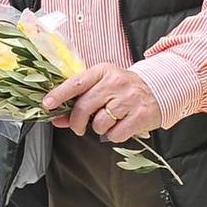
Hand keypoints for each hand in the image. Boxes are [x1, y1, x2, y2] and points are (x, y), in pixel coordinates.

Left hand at [42, 63, 162, 141]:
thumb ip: (79, 101)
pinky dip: (114, 135)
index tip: (47, 104)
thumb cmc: (125, 89)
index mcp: (103, 71)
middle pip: (84, 107)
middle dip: (77, 122)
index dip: (59, 94)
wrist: (160, 89)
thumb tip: (57, 118)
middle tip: (79, 128)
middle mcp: (116, 82)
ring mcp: (129, 99)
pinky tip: (121, 126)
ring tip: (108, 122)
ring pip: (99, 123)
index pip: (76, 83)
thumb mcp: (103, 87)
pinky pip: (115, 134)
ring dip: (99, 128)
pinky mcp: (140, 115)